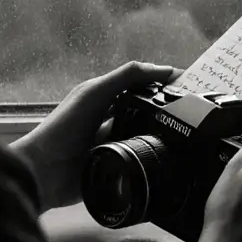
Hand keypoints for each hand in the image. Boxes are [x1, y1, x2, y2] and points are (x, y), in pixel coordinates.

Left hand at [11, 61, 181, 211]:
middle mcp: (113, 119)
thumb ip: (127, 77)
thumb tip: (166, 69)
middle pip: (149, 110)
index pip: (143, 86)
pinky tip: (172, 159)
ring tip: (192, 136)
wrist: (44, 172)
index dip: (165, 84)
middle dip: (170, 110)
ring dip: (164, 135)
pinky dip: (154, 158)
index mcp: (107, 98)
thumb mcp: (96, 93)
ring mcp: (115, 144)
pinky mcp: (117, 168)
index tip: (194, 87)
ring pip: (148, 135)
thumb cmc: (64, 126)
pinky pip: (142, 161)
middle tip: (198, 113)